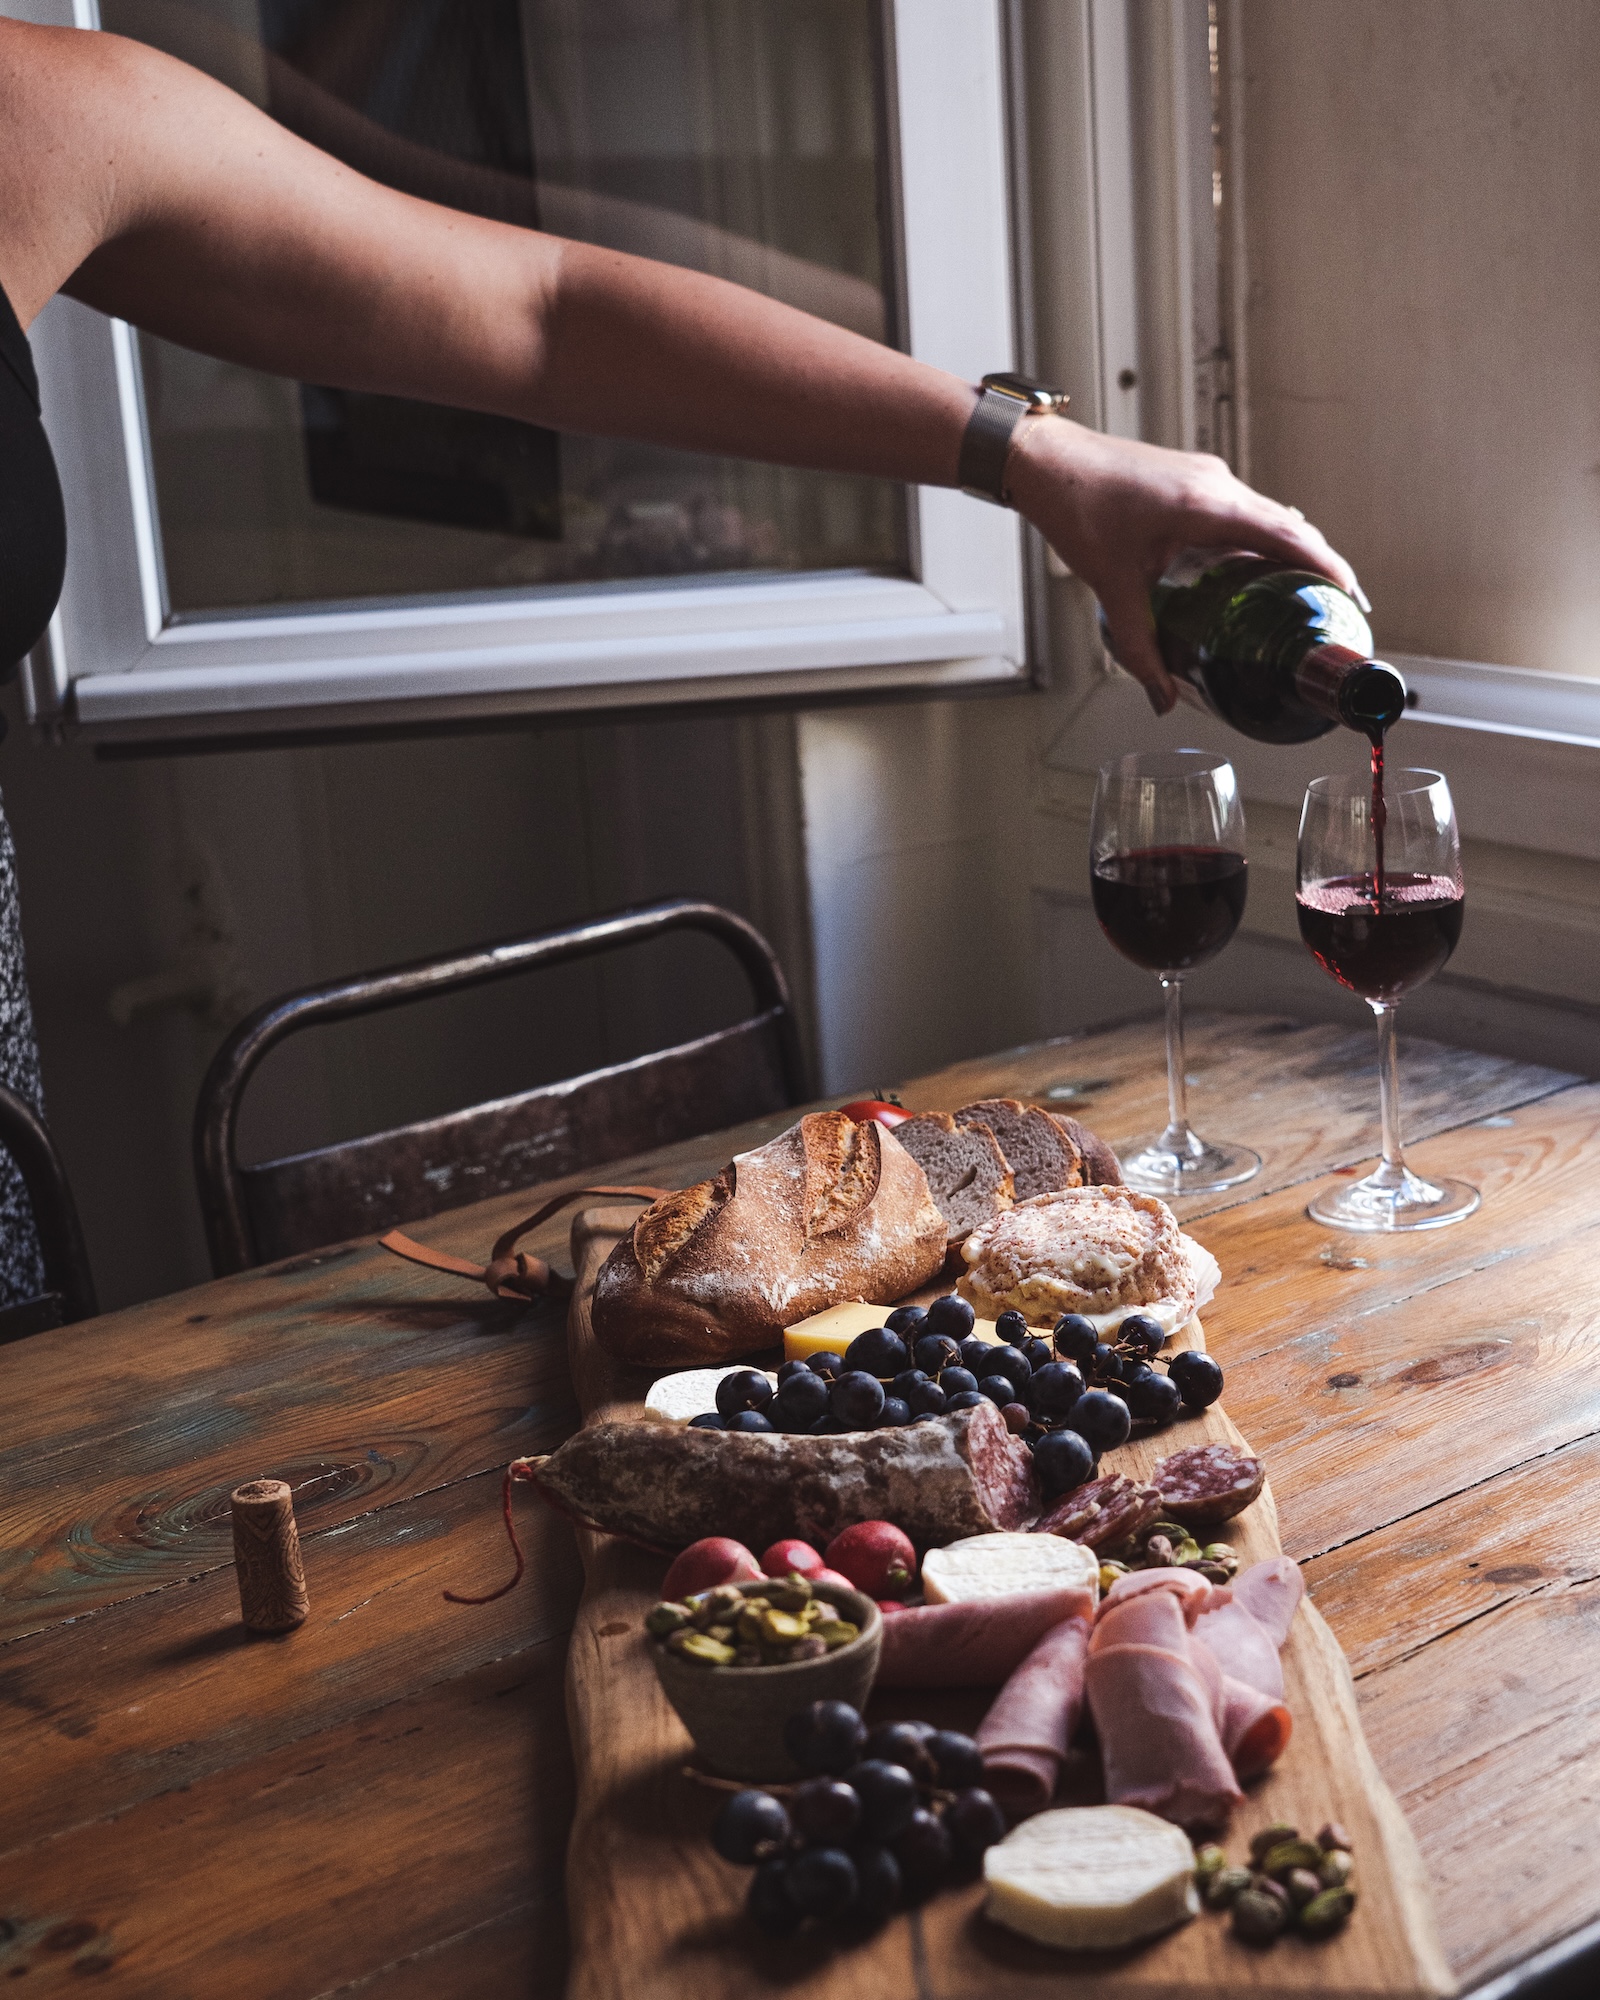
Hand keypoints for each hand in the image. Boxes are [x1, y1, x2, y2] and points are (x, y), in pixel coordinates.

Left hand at [1004, 417, 1363, 714]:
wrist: (1049, 461)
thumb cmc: (1076, 506)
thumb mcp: (1113, 588)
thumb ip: (1139, 647)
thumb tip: (1162, 697)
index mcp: (1205, 507)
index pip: (1286, 535)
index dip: (1325, 565)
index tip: (1349, 595)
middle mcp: (1215, 485)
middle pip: (1289, 525)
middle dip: (1319, 564)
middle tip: (1338, 605)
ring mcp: (1207, 478)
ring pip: (1269, 515)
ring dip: (1294, 549)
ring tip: (1309, 590)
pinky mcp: (1195, 480)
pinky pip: (1246, 509)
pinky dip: (1265, 537)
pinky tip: (1261, 567)